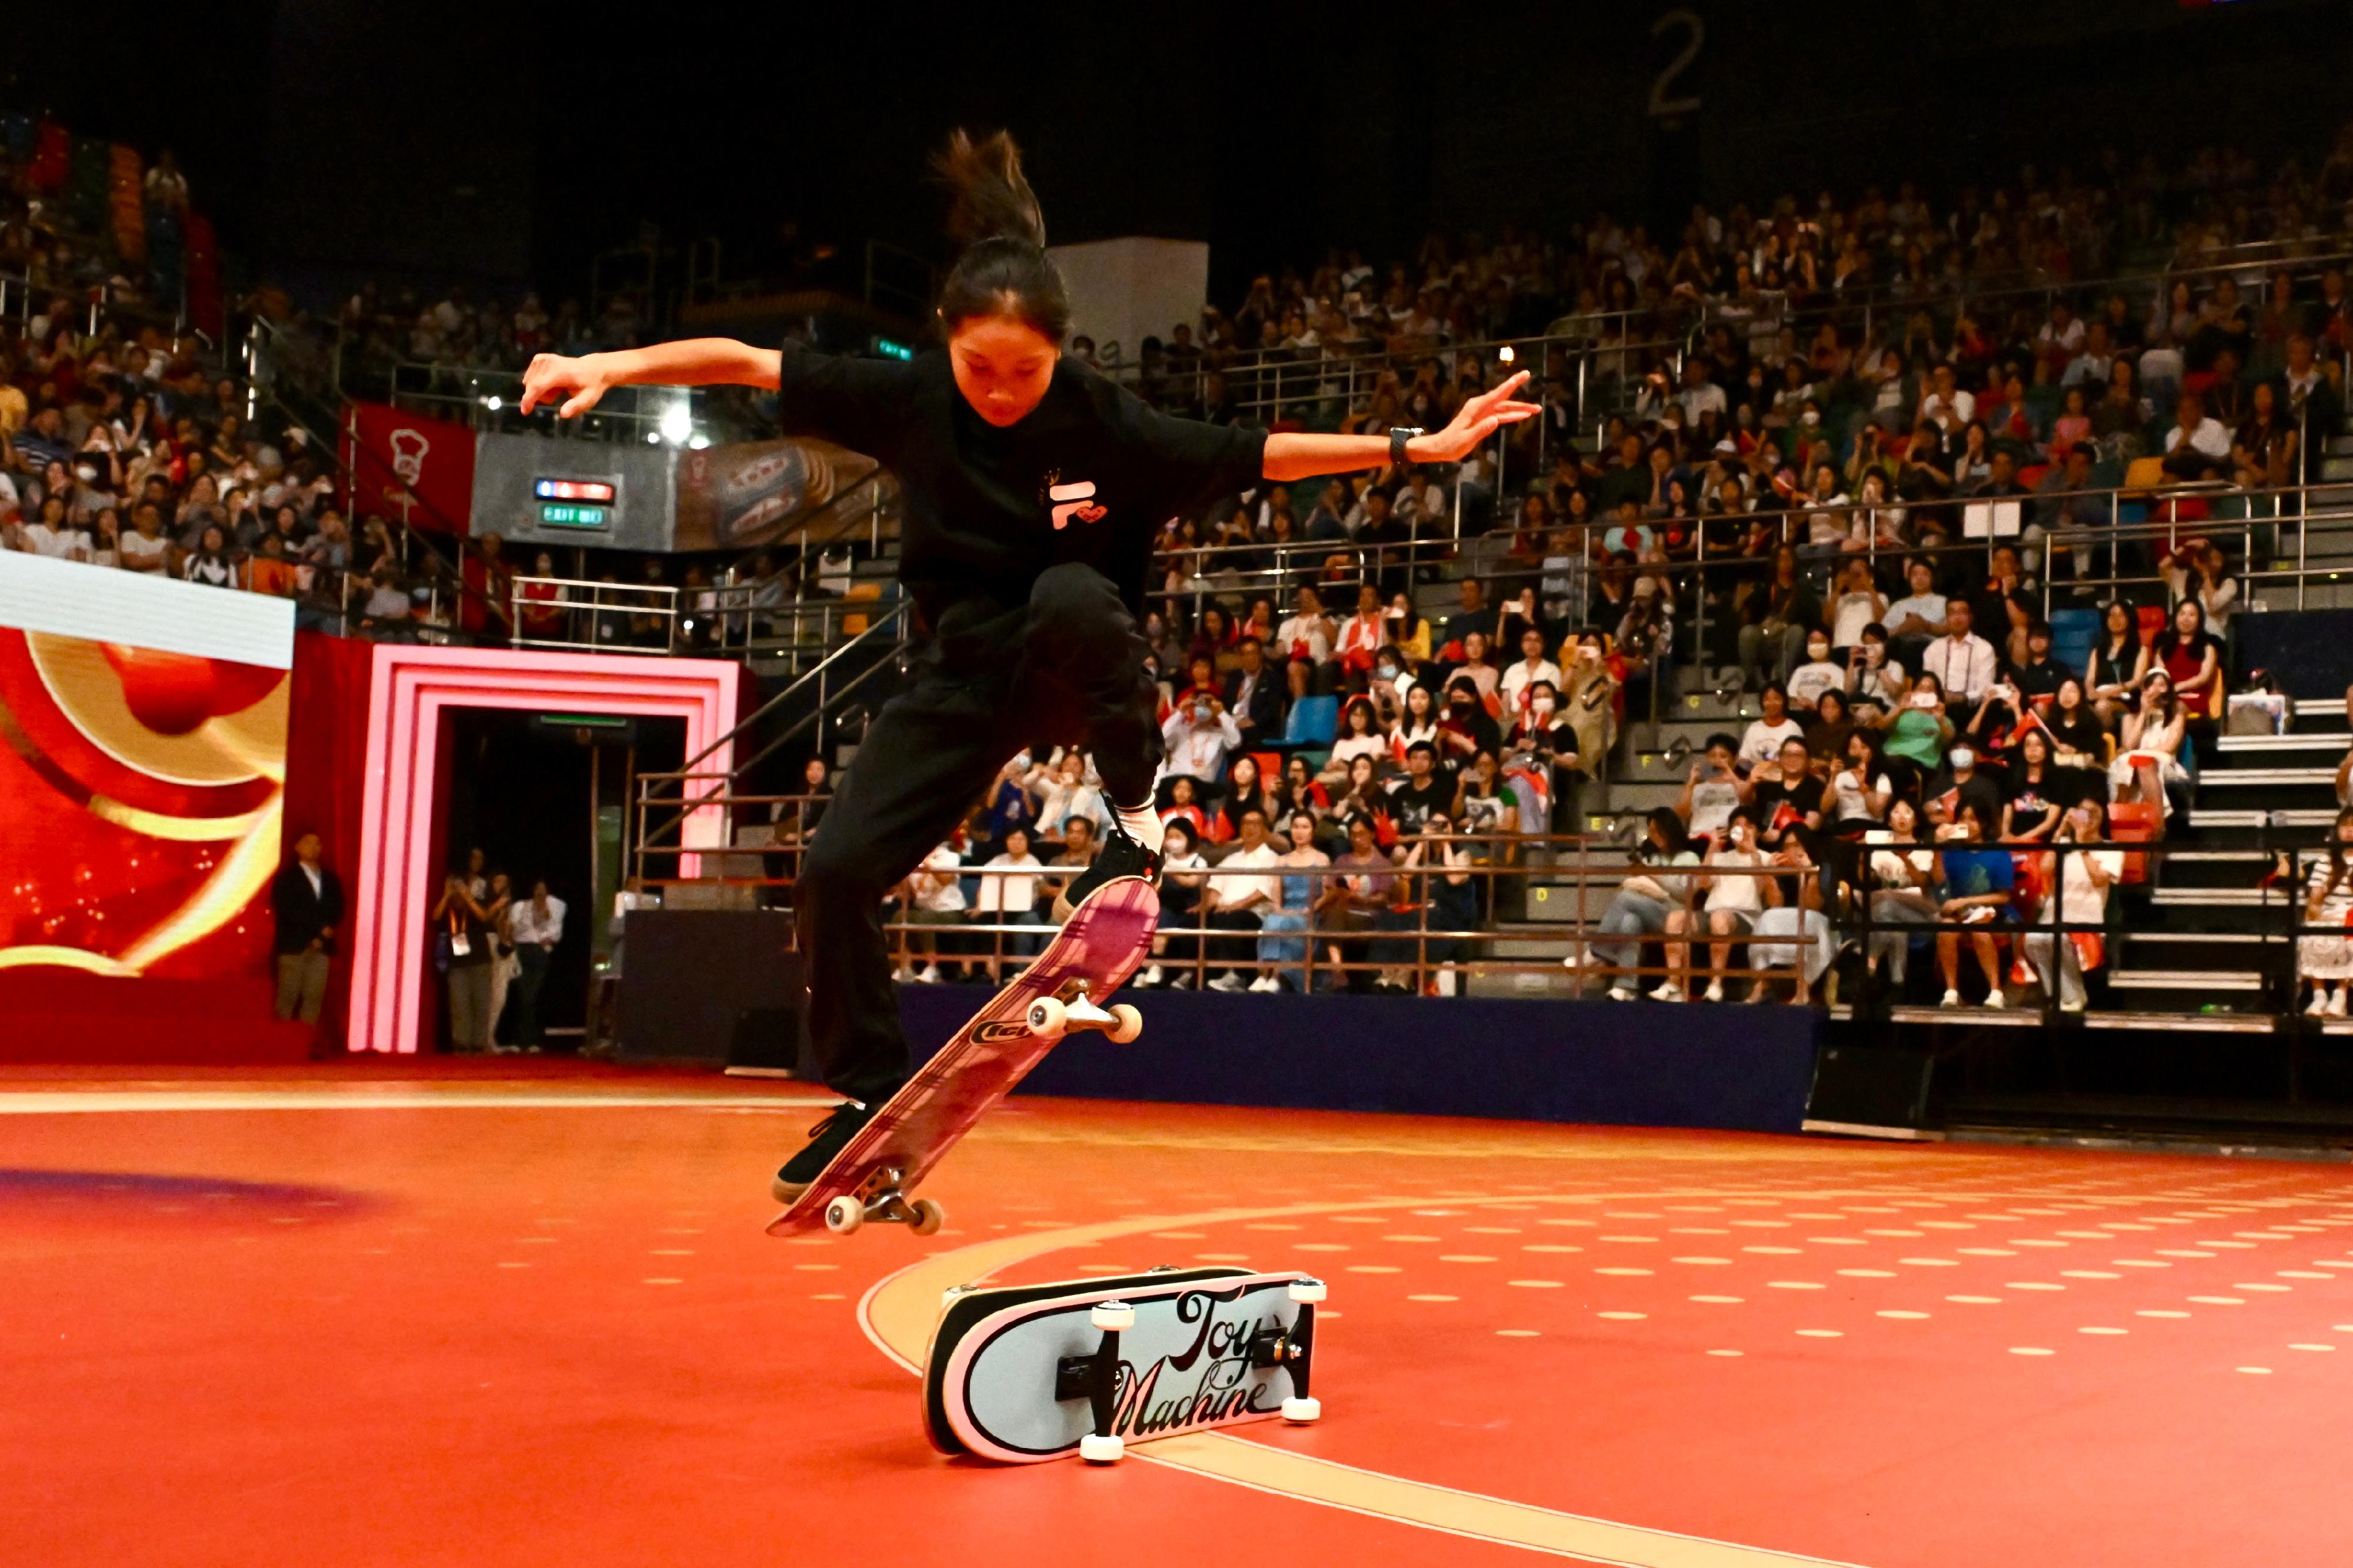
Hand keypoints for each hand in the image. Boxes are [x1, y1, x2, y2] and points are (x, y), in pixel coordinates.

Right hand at [519, 353, 612, 417]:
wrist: (594, 368)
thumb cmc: (591, 385)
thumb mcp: (589, 398)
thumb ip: (576, 407)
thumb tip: (563, 414)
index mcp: (560, 372)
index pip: (538, 386)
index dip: (529, 399)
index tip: (525, 411)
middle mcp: (549, 363)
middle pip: (532, 385)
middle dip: (541, 397)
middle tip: (558, 394)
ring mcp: (544, 359)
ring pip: (531, 382)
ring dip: (542, 390)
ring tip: (558, 388)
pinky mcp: (540, 358)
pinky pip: (531, 376)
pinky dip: (539, 383)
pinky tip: (551, 383)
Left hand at [1412, 371, 1539, 462]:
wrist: (1439, 447)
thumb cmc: (1451, 445)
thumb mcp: (1466, 440)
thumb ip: (1481, 430)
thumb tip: (1496, 420)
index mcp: (1476, 408)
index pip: (1498, 394)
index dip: (1512, 384)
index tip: (1523, 375)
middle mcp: (1480, 406)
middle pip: (1504, 400)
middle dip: (1521, 400)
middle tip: (1537, 401)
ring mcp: (1481, 412)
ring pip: (1504, 408)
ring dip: (1519, 409)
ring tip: (1535, 410)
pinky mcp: (1482, 418)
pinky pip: (1500, 415)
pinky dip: (1511, 415)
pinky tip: (1522, 416)